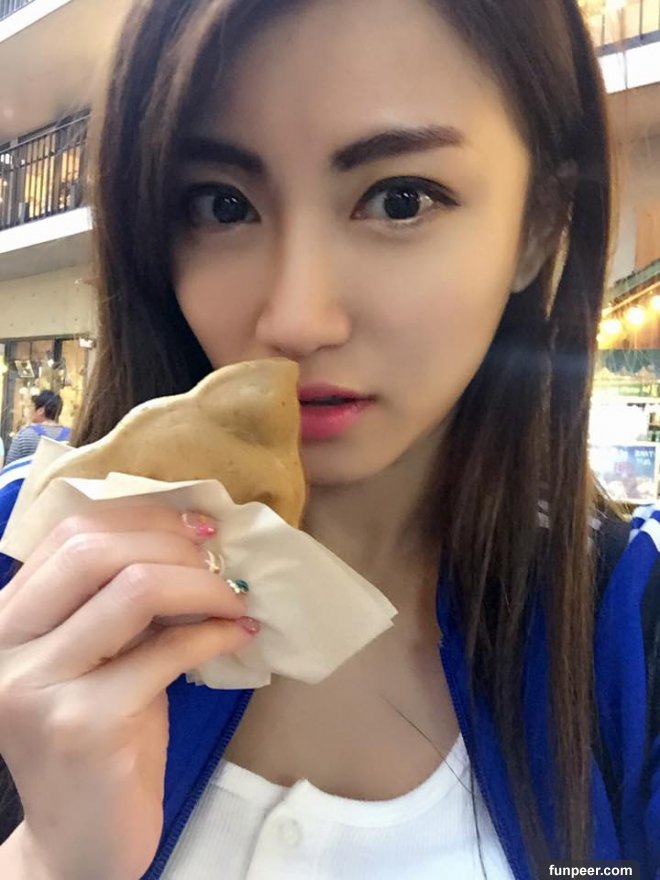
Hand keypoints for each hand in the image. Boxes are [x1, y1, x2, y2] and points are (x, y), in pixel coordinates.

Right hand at [0, 506, 257, 879]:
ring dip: (203, 586)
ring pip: (135, 589)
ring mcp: (40, 686)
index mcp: (7, 618)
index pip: (71, 531)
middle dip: (173, 544)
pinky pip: (167, 650)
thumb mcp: (100, 654)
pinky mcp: (85, 724)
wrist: (80, 838)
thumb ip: (122, 600)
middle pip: (96, 550)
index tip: (198, 526)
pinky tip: (239, 636)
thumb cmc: (98, 736)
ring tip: (236, 599)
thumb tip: (196, 540)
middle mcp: (6, 646)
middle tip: (221, 560)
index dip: (143, 517)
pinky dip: (214, 635)